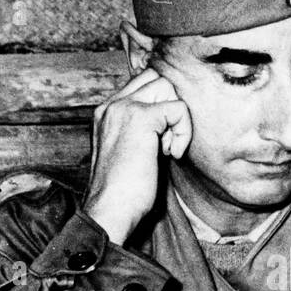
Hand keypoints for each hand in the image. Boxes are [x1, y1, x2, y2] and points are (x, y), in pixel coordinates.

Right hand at [84, 66, 192, 243]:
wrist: (110, 211)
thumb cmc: (124, 192)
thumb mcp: (131, 152)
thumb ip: (143, 130)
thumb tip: (170, 116)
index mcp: (107, 112)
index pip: (143, 82)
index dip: (161, 106)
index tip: (158, 142)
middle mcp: (112, 105)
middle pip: (157, 79)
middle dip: (169, 107)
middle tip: (163, 143)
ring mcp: (124, 108)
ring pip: (168, 87)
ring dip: (175, 118)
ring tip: (164, 149)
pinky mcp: (141, 118)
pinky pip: (179, 108)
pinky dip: (183, 131)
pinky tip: (171, 154)